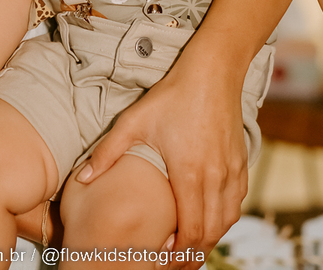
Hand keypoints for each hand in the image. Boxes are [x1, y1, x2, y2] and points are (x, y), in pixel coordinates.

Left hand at [70, 68, 243, 269]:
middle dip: (192, 255)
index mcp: (189, 174)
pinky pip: (236, 203)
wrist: (212, 72)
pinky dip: (223, 219)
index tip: (159, 259)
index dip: (176, 253)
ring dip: (209, 240)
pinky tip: (207, 220)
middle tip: (172, 264)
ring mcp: (231, 172)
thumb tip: (81, 178)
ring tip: (188, 248)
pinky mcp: (242, 164)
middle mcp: (215, 178)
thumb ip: (107, 152)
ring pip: (226, 222)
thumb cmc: (172, 95)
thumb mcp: (134, 121)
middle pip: (209, 235)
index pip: (189, 231)